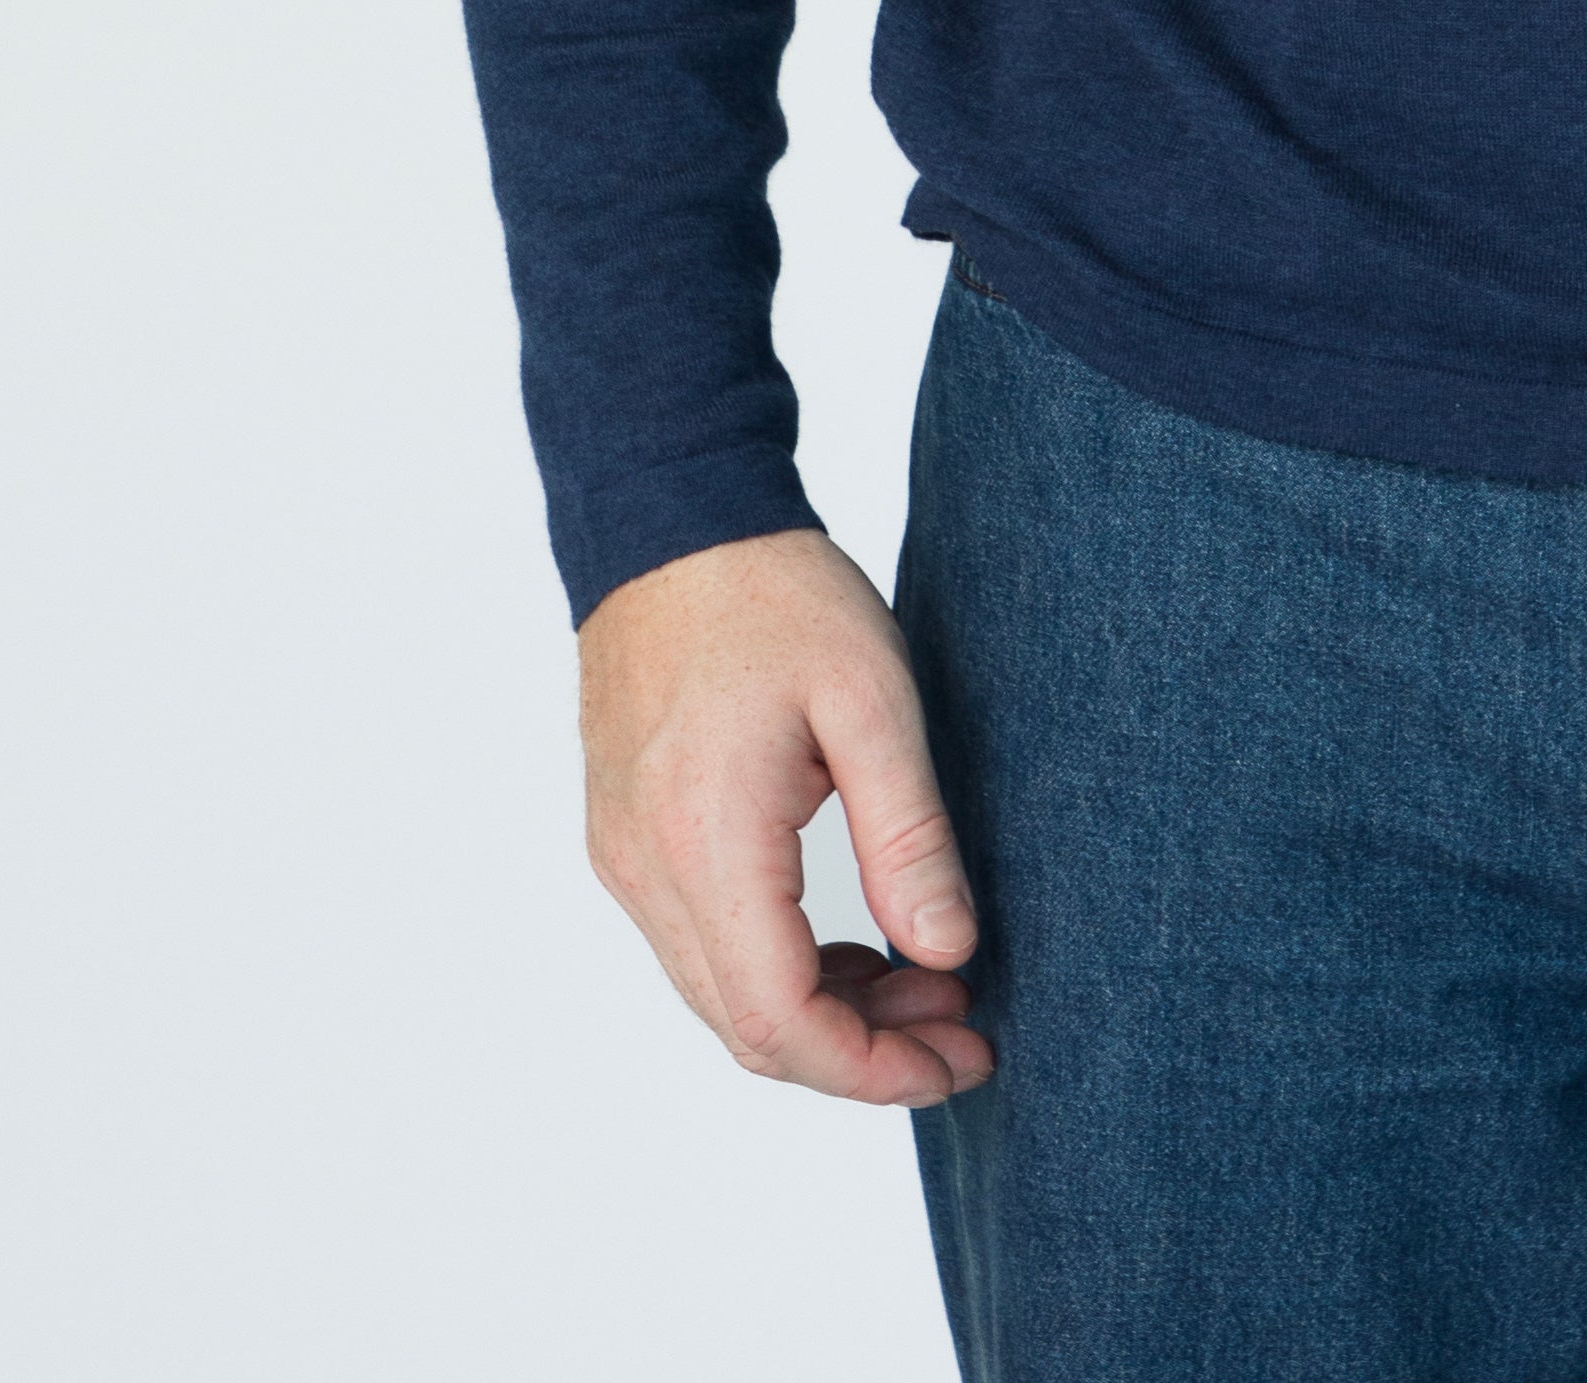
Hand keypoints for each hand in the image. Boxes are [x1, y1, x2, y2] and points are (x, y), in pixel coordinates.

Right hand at [576, 526, 991, 1103]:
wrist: (671, 517)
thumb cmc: (774, 593)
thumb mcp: (872, 698)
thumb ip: (908, 834)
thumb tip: (947, 953)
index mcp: (706, 841)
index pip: (780, 1020)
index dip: (873, 1069)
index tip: (961, 1057)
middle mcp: (646, 870)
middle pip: (748, 1029)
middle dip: (863, 1051)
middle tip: (962, 1025)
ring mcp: (625, 858)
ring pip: (721, 996)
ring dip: (823, 1013)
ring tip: (925, 980)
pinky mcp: (624, 838)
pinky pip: (700, 947)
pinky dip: (777, 968)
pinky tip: (850, 939)